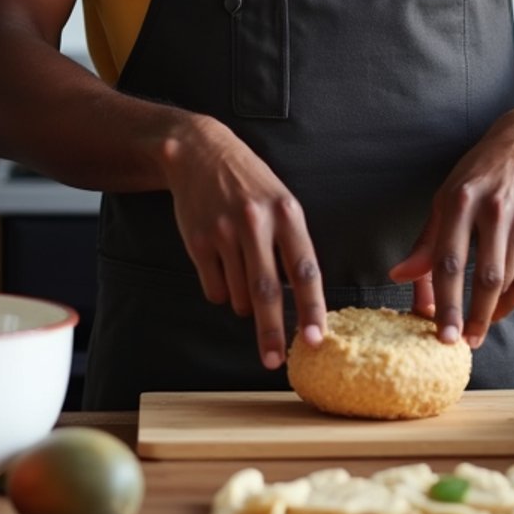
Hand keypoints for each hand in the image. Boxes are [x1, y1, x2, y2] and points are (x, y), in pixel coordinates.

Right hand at [163, 113, 326, 370]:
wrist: (199, 152)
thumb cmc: (249, 182)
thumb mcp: (280, 200)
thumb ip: (290, 243)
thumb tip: (298, 296)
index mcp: (286, 213)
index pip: (304, 269)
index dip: (311, 308)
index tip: (315, 338)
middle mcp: (256, 223)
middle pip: (266, 291)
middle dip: (272, 332)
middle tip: (275, 361)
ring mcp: (224, 232)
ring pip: (237, 295)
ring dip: (244, 305)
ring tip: (243, 277)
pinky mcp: (198, 241)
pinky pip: (213, 289)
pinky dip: (220, 292)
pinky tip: (221, 266)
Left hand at [388, 110, 513, 349]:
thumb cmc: (480, 172)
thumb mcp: (446, 196)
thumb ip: (425, 240)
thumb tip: (399, 275)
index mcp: (459, 200)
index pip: (448, 259)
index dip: (443, 300)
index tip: (438, 331)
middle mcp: (490, 210)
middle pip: (482, 276)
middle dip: (471, 315)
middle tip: (460, 344)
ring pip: (505, 279)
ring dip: (489, 312)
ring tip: (475, 332)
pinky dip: (510, 300)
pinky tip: (495, 311)